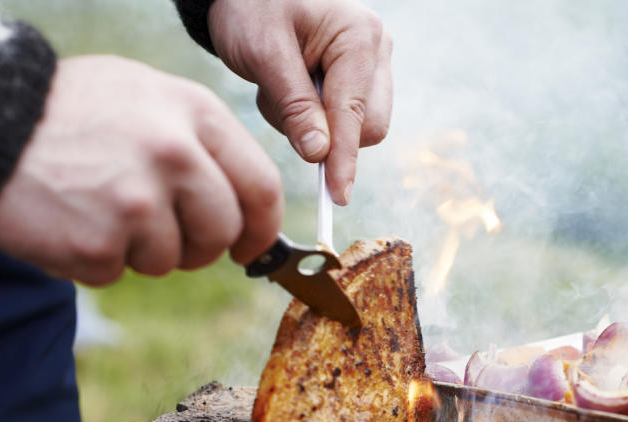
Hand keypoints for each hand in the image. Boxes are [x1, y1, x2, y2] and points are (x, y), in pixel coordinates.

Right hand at [0, 56, 283, 285]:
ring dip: (137, 249)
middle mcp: (174, 156)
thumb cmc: (67, 110)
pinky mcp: (98, 244)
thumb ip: (199, 143)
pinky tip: (68, 219)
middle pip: (221, 233)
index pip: (261, 187)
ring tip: (95, 206)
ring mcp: (137, 203)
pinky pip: (116, 273)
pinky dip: (93, 259)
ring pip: (169, 260)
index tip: (249, 244)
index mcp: (194, 114)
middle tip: (159, 232)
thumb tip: (243, 202)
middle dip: (199, 246)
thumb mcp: (144, 95)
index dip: (262, 227)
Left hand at [207, 0, 391, 204]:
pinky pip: (345, 119)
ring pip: (358, 127)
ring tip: (281, 88)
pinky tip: (291, 89)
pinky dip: (314, 118)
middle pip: (368, 127)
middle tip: (279, 105)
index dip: (343, 159)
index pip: (355, 116)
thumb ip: (294, 106)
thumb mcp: (263, 54)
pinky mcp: (360, 77)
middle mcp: (376, 49)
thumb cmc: (251, 7)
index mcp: (358, 37)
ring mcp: (372, 64)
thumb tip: (319, 155)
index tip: (338, 196)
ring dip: (315, 126)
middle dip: (325, 134)